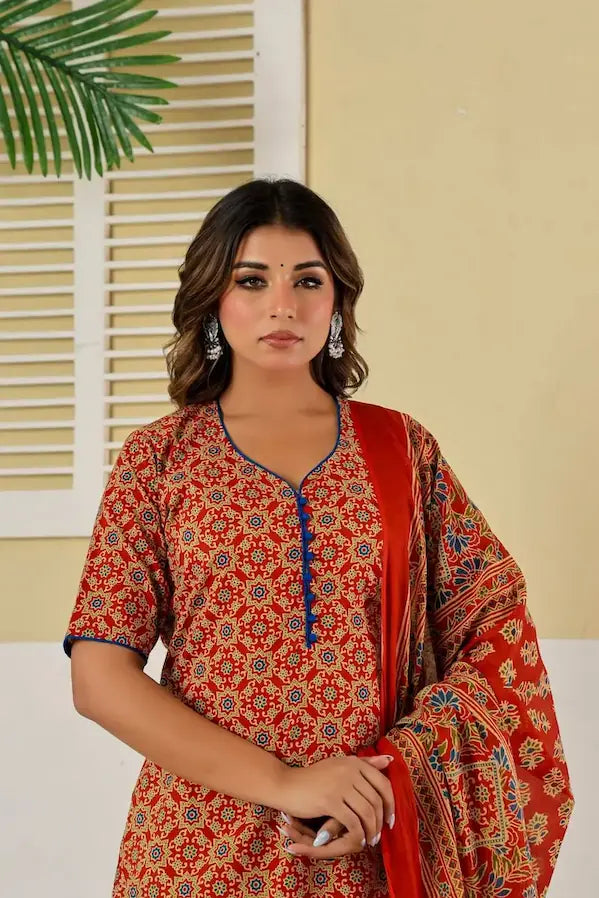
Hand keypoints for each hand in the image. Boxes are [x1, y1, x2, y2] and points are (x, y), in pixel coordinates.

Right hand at [277, 755, 394, 856]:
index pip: (383, 784)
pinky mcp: (330, 801)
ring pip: (367, 812)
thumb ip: (365, 764)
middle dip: (381, 821)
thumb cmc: (314, 778)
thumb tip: (390, 760)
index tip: (390, 820)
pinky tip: (358, 840)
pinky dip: (359, 833)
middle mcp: (350, 770)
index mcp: (354, 762)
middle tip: (379, 834)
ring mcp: (340, 785)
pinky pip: (353, 822)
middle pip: (376, 800)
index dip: (391, 804)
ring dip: (371, 830)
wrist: (287, 785)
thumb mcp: (340, 766)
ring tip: (370, 840)